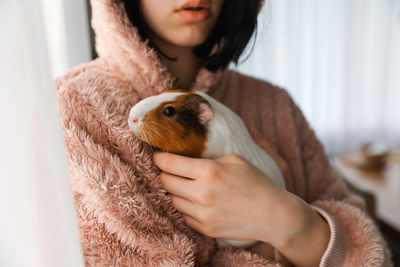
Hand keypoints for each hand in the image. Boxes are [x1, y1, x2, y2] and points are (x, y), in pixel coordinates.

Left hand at [154, 152, 287, 241]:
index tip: (159, 157)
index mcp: (209, 171)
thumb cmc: (257, 183)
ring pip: (173, 200)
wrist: (273, 215)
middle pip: (166, 182)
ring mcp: (203, 214)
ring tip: (187, 186)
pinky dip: (187, 208)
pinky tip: (198, 202)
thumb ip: (210, 155)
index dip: (160, 158)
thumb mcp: (236, 160)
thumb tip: (188, 153)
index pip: (169, 164)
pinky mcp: (205, 229)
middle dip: (165, 174)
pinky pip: (185, 216)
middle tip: (171, 171)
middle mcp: (202, 193)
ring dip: (177, 192)